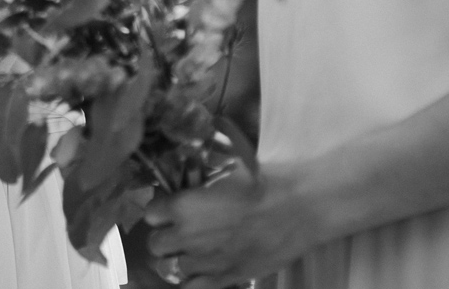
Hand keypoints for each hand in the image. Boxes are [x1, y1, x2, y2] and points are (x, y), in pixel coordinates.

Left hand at [143, 166, 317, 288]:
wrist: (298, 207)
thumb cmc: (264, 180)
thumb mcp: (225, 170)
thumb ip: (203, 181)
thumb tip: (197, 180)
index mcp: (182, 205)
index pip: (150, 213)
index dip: (160, 211)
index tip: (170, 208)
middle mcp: (186, 235)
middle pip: (155, 245)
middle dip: (165, 238)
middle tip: (181, 232)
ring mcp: (205, 261)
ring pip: (172, 269)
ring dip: (179, 259)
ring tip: (194, 253)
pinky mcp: (226, 279)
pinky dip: (193, 282)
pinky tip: (202, 274)